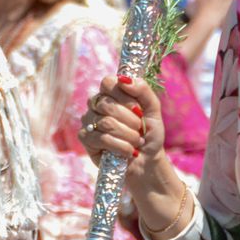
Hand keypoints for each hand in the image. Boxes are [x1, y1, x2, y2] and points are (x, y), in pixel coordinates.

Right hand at [77, 75, 174, 203]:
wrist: (147, 159)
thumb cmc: (149, 133)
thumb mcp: (153, 109)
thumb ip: (143, 90)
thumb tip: (124, 79)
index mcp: (111, 93)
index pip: (108, 83)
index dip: (124, 96)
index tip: (138, 109)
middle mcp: (96, 104)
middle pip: (107, 104)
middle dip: (130, 120)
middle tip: (140, 129)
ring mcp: (88, 120)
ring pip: (106, 123)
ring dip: (128, 135)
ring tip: (136, 141)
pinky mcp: (86, 139)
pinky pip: (101, 139)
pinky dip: (120, 146)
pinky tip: (128, 151)